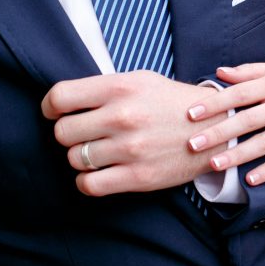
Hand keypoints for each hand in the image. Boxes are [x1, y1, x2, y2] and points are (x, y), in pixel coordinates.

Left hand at [41, 71, 223, 195]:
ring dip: (81, 156)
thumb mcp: (139, 80)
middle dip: (68, 133)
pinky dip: (87, 180)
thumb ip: (103, 89)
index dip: (50, 107)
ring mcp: (130, 148)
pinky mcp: (138, 177)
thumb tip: (61, 102)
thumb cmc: (170, 102)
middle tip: (83, 133)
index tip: (55, 112)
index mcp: (120, 87)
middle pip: (63, 131)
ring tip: (98, 151)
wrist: (214, 128)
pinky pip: (88, 185)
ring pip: (75, 158)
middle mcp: (122, 116)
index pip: (60, 97)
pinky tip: (99, 172)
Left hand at [185, 58, 264, 184]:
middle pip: (247, 119)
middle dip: (219, 133)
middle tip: (192, 144)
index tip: (190, 113)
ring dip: (239, 155)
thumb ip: (253, 70)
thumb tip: (222, 71)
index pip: (240, 93)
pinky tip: (251, 179)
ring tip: (215, 165)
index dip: (214, 103)